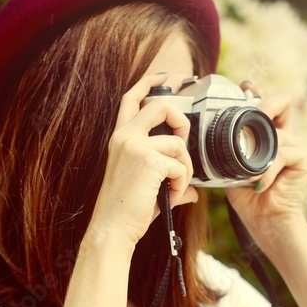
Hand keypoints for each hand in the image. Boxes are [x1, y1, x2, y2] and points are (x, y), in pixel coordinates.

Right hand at [86, 72, 197, 249]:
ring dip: (184, 169)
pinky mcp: (149, 161)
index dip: (149, 83)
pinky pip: (180, 165)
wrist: (112, 229)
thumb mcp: (144, 185)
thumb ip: (166, 177)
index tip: (165, 77)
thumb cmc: (126, 210)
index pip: (132, 99)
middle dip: (181, 122)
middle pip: (161, 105)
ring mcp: (135, 146)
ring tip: (173, 190)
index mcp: (120, 138)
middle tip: (183, 146)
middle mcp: (125, 137)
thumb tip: (194, 192)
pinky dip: (182, 184)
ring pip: (178, 143)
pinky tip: (170, 197)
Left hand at [225, 81, 306, 247]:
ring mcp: (297, 144)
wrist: (264, 219)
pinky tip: (261, 183)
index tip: (244, 87)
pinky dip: (268, 169)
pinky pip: (283, 153)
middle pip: (279, 103)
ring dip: (259, 154)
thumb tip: (203, 136)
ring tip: (251, 174)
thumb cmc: (247, 195)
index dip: (256, 91)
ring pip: (277, 131)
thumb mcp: (231, 167)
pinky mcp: (305, 156)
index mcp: (267, 134)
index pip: (266, 103)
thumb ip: (226, 149)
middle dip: (261, 109)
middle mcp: (284, 134)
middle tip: (248, 124)